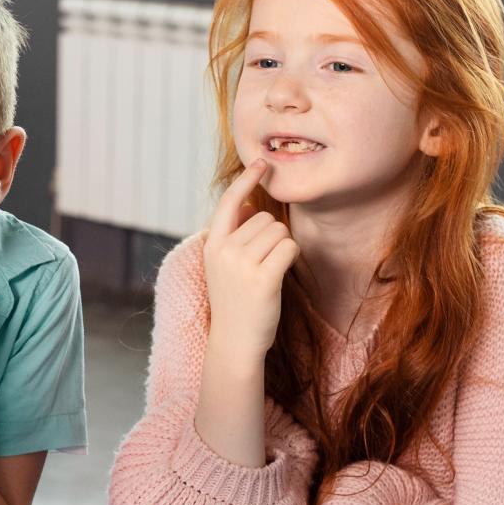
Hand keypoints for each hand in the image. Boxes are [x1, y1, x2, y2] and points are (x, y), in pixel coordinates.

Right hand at [201, 160, 295, 361]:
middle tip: (261, 265)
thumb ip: (233, 234)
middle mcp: (224, 250)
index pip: (229, 202)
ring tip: (267, 272)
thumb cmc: (235, 301)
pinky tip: (279, 275)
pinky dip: (291, 257)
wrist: (235, 341)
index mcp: (213, 244)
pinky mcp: (263, 278)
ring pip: (279, 232)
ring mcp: (242, 264)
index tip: (262, 162)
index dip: (246, 179)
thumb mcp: (223, 265)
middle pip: (264, 218)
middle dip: (271, 236)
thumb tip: (248, 204)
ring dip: (282, 248)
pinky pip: (289, 247)